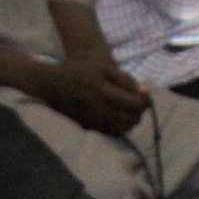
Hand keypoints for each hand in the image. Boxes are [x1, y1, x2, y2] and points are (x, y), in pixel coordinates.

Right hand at [32, 55, 149, 134]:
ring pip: (125, 127)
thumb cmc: (80, 69)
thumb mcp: (104, 66)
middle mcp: (98, 107)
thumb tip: (145, 94)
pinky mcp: (89, 127)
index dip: (144, 100)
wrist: (53, 84)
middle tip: (137, 103)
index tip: (144, 95)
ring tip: (129, 110)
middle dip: (140, 111)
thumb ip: (126, 79)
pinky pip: (114, 132)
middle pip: (132, 117)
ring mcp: (93, 120)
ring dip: (132, 120)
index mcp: (102, 89)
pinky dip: (122, 126)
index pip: (135, 103)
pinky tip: (119, 117)